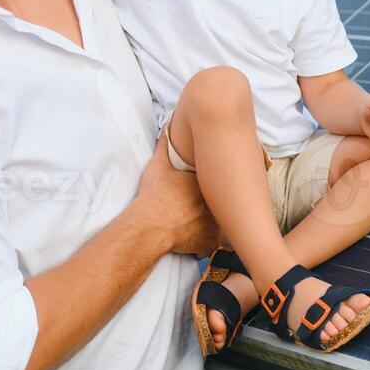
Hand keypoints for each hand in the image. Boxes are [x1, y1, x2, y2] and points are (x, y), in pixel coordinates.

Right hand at [137, 133, 218, 257]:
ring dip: (207, 222)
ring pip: (217, 221)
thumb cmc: (155, 195)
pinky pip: (210, 241)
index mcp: (206, 183)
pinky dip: (202, 241)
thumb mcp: (158, 165)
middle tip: (191, 205)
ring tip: (190, 221)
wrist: (150, 225)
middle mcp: (216, 202)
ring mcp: (215, 223)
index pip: (215, 181)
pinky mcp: (210, 241)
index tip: (194, 187)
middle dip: (208, 203)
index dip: (207, 183)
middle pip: (218, 201)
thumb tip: (168, 127)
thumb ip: (165, 145)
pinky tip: (190, 236)